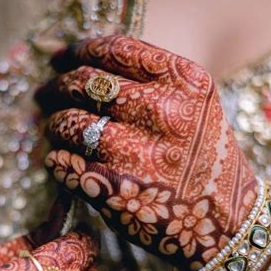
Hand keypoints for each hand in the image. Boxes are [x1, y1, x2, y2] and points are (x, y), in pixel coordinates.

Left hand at [36, 35, 256, 270]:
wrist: (225, 220)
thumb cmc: (204, 159)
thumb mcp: (195, 106)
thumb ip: (149, 81)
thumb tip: (82, 65)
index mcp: (183, 82)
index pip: (115, 50)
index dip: (78, 51)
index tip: (60, 58)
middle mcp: (160, 112)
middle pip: (84, 84)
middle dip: (56, 86)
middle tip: (45, 93)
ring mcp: (135, 153)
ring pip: (69, 123)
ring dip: (54, 125)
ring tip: (54, 129)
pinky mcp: (113, 190)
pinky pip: (62, 162)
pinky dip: (55, 159)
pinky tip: (61, 159)